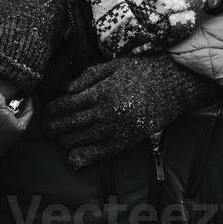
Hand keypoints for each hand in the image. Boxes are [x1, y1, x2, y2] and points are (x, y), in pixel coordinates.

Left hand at [46, 55, 220, 167]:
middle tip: (46, 130)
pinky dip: (86, 156)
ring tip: (59, 140)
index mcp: (101, 91)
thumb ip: (89, 76)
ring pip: (83, 138)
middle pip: (71, 123)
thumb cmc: (144, 70)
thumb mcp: (114, 65)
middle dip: (55, 127)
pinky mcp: (129, 139)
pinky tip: (74, 158)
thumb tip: (68, 90)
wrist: (176, 83)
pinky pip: (103, 151)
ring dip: (67, 140)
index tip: (47, 114)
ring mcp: (118, 127)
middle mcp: (107, 111)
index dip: (53, 111)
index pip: (67, 105)